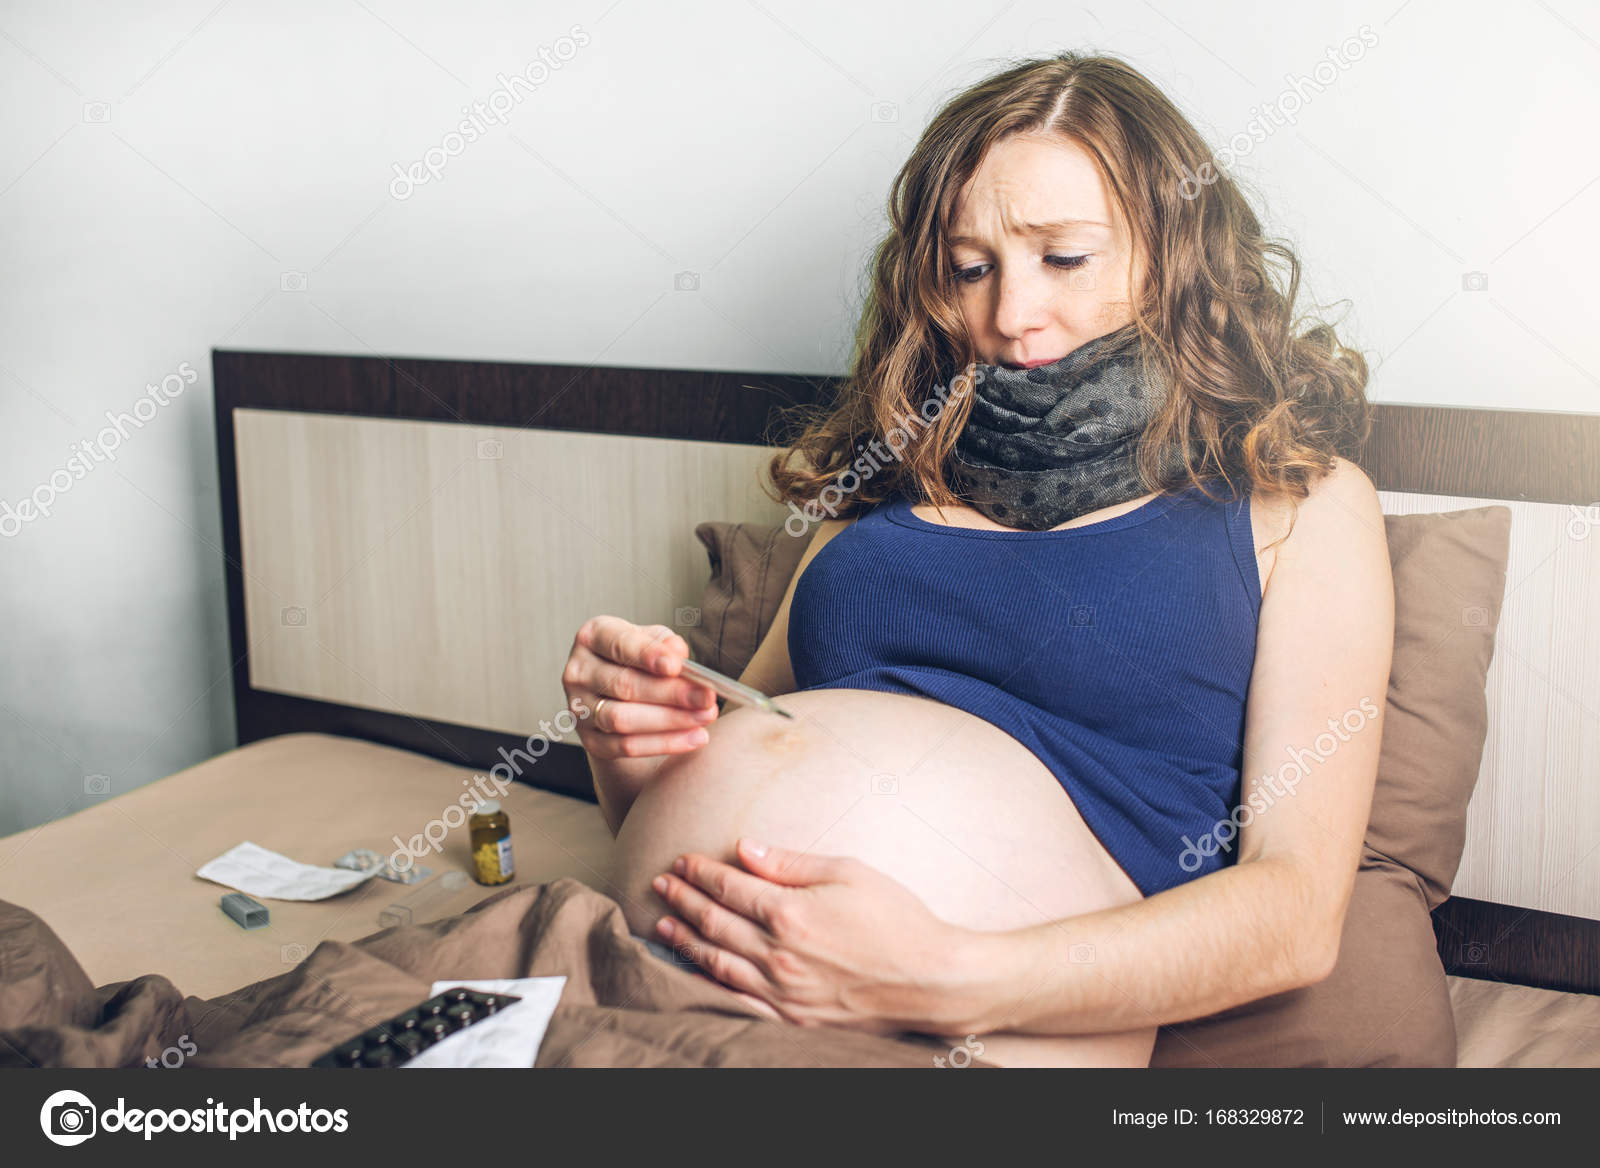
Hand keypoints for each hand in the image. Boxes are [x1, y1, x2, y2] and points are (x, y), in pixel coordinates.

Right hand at [561, 615, 717, 760]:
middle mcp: (578, 672)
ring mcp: (580, 708)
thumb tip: (676, 654)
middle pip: (624, 685)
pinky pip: (626, 746)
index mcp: (593, 637)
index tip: (676, 666)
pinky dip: (664, 744)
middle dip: (670, 693)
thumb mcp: (653, 641)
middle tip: (707, 697)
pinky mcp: (590, 740)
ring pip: (623, 719)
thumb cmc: (638, 659)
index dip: (647, 655)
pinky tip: (694, 738)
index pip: (618, 644)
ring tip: (705, 717)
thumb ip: (666, 644)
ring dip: (670, 721)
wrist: (619, 694)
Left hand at [650, 839, 980, 1034]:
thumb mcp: (848, 872)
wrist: (933, 980)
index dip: (700, 872)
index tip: (682, 861)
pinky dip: (708, 983)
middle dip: (682, 900)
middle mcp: (777, 954)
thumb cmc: (897, 919)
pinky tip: (694, 972)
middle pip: (714, 922)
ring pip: (716, 962)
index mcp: (789, 913)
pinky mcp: (792, 1017)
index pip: (729, 887)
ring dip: (685, 939)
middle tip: (661, 884)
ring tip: (664, 924)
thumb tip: (745, 848)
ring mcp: (782, 991)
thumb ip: (790, 863)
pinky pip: (736, 1000)